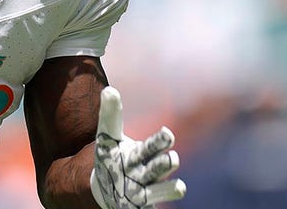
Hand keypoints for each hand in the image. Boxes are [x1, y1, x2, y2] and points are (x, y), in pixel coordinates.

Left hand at [91, 87, 185, 208]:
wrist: (108, 187)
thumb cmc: (112, 158)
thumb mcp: (107, 138)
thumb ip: (110, 116)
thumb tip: (109, 90)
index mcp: (142, 153)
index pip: (154, 145)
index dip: (160, 141)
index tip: (167, 134)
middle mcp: (149, 172)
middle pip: (161, 166)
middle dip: (165, 163)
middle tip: (171, 159)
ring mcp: (146, 192)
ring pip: (161, 191)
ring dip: (169, 190)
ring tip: (179, 187)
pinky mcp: (139, 208)